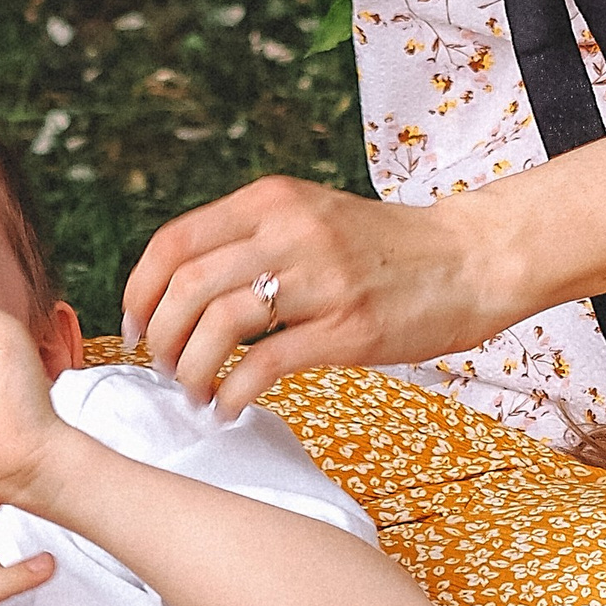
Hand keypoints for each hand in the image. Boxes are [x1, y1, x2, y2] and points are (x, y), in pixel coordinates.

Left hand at [123, 174, 519, 414]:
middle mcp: (291, 231)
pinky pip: (264, 365)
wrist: (470, 259)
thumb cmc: (386, 249)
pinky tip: (231, 405)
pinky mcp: (348, 327)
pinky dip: (233, 393)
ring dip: (190, 369)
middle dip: (160, 337)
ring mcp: (321, 279)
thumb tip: (179, 288)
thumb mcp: (311, 217)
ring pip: (218, 326)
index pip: (174, 243)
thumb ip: (252, 239)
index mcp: (273, 200)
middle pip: (187, 287)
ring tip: (195, 390)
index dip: (140, 291)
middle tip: (164, 366)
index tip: (135, 326)